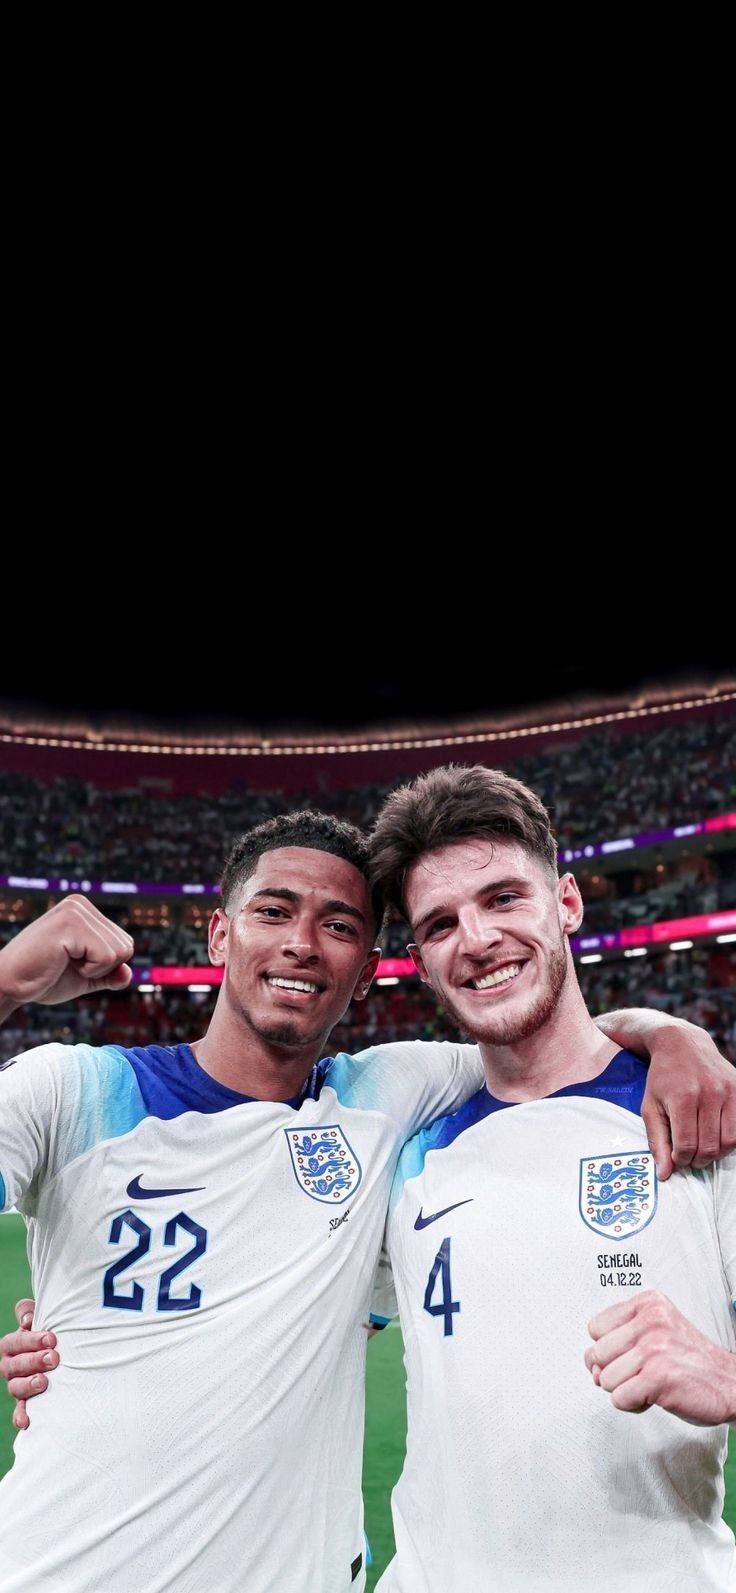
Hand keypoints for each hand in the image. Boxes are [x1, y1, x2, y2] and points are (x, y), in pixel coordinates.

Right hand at [0, 897, 133, 1014]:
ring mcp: (75, 911)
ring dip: (94, 969)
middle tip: (67, 964)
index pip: (124, 942)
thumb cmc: (43, 979)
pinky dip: (88, 970)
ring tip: (63, 961)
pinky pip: (106, 957)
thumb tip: (129, 973)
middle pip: (126, 946)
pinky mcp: (70, 925)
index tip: (73, 963)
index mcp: (84, 910)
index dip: (105, 965)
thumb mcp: (85, 977)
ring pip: (119, 952)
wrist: (8, 985)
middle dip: (102, 967)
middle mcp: (80, 904)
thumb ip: (109, 974)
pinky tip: (62, 962)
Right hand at [0, 1299, 56, 1430]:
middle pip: (14, 1365)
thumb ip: (28, 1311)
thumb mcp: (40, 1317)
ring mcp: (17, 1385)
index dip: (30, 1340)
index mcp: (11, 1345)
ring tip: (44, 1382)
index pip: (14, 1342)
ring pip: (15, 1388)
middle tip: (54, 1358)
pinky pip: (19, 1411)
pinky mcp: (26, 1402)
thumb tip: (26, 1320)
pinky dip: (21, 1416)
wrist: (61, 1353)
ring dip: (28, 1385)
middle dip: (34, 1361)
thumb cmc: (49, 1332)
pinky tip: (26, 1422)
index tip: (52, 1338)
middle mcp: (10, 1366)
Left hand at [585, 1289, 735, 1424]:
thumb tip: (592, 1369)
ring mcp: (654, 1348)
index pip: (595, 1327)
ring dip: (625, 1390)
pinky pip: (619, 1398)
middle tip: (641, 1374)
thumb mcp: (657, 1333)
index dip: (608, 1349)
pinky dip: (632, 1405)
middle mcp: (651, 1321)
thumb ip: (620, 1343)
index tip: (630, 1356)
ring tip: (650, 1384)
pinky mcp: (658, 1377)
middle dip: (614, 1372)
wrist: (731, 1384)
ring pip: (605, 1379)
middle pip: (597, 1353)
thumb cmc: (691, 1361)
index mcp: (649, 1303)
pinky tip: (652, 1398)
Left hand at [596, 1010, 735, 1177]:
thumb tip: (665, 1174)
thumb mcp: (650, 1107)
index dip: (682, 1159)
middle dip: (698, 1159)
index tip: (677, 1158)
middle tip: (690, 1157)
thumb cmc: (662, 1078)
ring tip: (703, 1147)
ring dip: (716, 1153)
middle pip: (710, 1147)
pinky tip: (716, 1136)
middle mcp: (709, 1093)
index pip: (687, 1146)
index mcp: (683, 1097)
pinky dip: (731, 1139)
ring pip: (730, 1141)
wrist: (682, 1043)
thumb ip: (657, 1141)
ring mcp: (728, 1090)